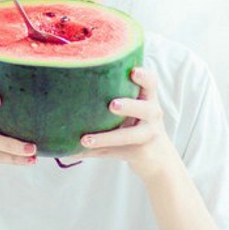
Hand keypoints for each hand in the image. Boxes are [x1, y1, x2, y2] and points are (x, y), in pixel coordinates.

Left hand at [72, 67, 179, 182]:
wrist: (156, 157)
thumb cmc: (135, 125)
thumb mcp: (130, 111)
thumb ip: (110, 99)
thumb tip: (71, 90)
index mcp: (147, 98)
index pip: (151, 83)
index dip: (144, 77)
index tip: (133, 72)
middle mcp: (152, 114)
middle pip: (145, 109)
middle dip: (129, 106)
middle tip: (113, 105)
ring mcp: (148, 134)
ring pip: (129, 136)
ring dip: (107, 138)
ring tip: (86, 140)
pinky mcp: (139, 152)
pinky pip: (116, 152)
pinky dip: (97, 151)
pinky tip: (79, 150)